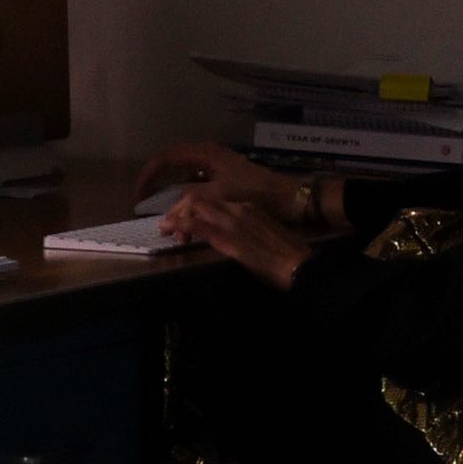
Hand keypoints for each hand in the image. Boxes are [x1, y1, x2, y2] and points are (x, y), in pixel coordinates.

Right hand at [137, 139, 310, 225]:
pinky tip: (190, 220)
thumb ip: (191, 202)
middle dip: (160, 190)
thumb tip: (167, 215)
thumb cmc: (255, 190)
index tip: (138, 196)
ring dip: (177, 201)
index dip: (148, 176)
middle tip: (149, 208)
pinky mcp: (223, 176)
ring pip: (186, 180)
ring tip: (173, 224)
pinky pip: (198, 187)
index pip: (165, 158)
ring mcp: (216, 165)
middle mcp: (207, 154)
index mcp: (204, 152)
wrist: (288, 196)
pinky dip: (190, 202)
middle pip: (172, 168)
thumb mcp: (219, 195)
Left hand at [161, 187, 317, 287]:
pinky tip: (169, 227)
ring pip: (196, 207)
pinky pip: (197, 224)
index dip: (195, 207)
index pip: (214, 200)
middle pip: (201, 198)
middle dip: (181, 208)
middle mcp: (238, 207)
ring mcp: (232, 220)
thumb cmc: (287, 255)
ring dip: (177, 215)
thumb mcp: (265, 235)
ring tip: (165, 227)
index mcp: (249, 206)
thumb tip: (236, 238)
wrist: (297, 265)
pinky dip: (180, 223)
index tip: (186, 218)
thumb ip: (248, 231)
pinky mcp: (227, 237)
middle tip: (168, 222)